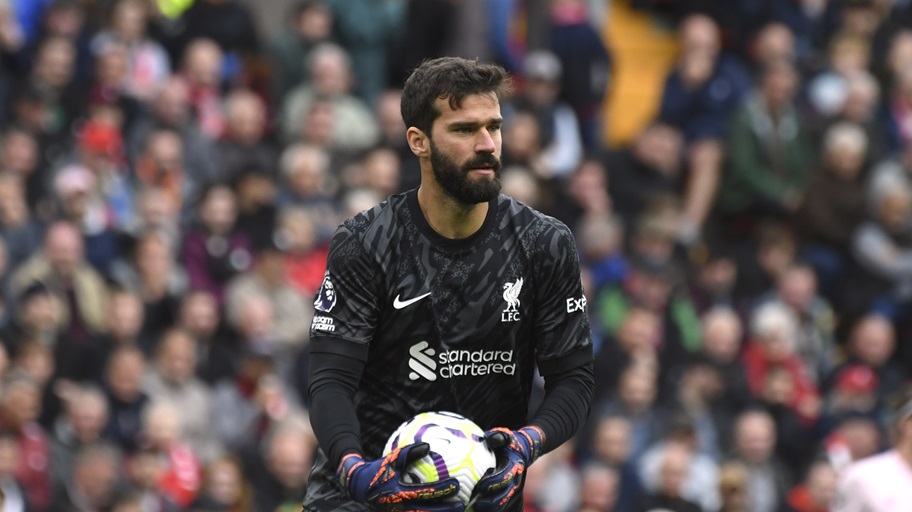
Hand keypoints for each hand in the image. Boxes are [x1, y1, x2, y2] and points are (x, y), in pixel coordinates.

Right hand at [337, 443, 463, 510]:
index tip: (456, 485)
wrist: (358, 488)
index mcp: (399, 493)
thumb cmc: (377, 471)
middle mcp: (401, 507)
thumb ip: (409, 453)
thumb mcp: (390, 460)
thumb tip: (427, 445)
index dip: (442, 490)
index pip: (425, 492)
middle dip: (446, 510)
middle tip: (462, 504)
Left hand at [471, 427, 543, 511]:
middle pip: (504, 495)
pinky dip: (493, 508)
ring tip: (476, 508)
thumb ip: (498, 437)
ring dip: (491, 507)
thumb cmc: (509, 443)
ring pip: (504, 503)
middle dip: (490, 501)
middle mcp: (515, 479)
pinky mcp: (510, 493)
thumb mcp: (505, 437)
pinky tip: (479, 509)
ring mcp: (513, 488)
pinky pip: (503, 505)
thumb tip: (489, 438)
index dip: (492, 482)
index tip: (480, 485)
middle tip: (475, 504)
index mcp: (513, 466)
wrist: (524, 450)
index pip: (504, 477)